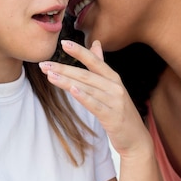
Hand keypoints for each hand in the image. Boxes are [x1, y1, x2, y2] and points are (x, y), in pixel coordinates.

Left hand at [39, 40, 151, 156]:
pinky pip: (95, 105)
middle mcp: (115, 87)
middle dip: (64, 68)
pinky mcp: (112, 117)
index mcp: (113, 78)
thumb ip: (101, 66)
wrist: (136, 138)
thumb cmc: (120, 111)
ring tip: (50, 75)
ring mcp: (115, 101)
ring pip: (87, 88)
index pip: (94, 61)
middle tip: (44, 64)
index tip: (63, 43)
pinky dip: (84, 96)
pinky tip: (72, 90)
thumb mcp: (113, 87)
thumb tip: (95, 43)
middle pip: (86, 74)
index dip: (79, 51)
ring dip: (67, 81)